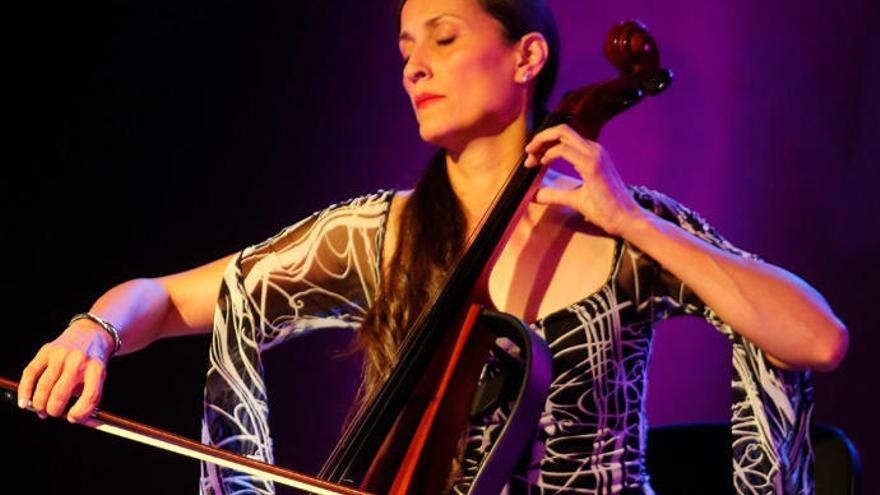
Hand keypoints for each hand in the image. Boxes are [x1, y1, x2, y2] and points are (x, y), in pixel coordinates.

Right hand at [18, 321, 111, 422]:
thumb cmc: (93, 361)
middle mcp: (78, 361)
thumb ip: (87, 397)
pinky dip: (25, 390)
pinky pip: (30, 373)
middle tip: (53, 413)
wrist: (92, 333)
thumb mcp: (99, 377)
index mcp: (96, 369)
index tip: (72, 418)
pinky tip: (24, 402)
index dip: (80, 413)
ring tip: (41, 409)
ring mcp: (61, 355)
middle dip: (54, 411)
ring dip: (39, 404)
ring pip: (44, 387)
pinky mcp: (47, 351)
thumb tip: (73, 419)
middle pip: (60, 394)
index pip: (90, 396)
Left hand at [523, 124, 647, 236]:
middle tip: (528, 152)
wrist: (625, 219)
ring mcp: (594, 155)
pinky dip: (549, 154)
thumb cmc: (605, 209)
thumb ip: (555, 194)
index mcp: (592, 154)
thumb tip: (534, 195)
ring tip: (531, 159)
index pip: (564, 137)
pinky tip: (543, 163)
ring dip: (542, 143)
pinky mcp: (592, 165)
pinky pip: (565, 150)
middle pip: (562, 129)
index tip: (532, 158)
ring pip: (562, 133)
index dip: (545, 143)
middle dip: (541, 137)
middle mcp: (594, 149)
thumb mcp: (574, 198)